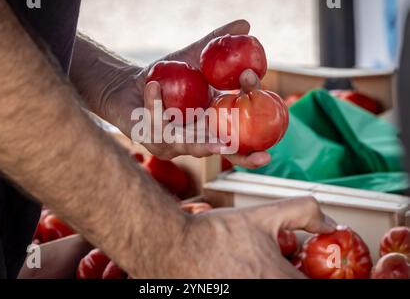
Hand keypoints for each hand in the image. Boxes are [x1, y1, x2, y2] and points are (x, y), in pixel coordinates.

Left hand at [110, 20, 270, 167]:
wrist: (128, 84)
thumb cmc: (166, 75)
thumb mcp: (195, 56)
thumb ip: (218, 42)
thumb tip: (247, 24)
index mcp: (210, 125)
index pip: (238, 138)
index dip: (253, 144)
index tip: (268, 136)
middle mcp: (194, 140)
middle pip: (220, 151)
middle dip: (239, 154)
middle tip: (257, 152)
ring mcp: (171, 143)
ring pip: (190, 145)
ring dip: (202, 140)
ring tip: (217, 135)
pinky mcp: (148, 138)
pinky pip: (154, 122)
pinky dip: (154, 102)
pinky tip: (153, 85)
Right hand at [159, 197, 335, 278]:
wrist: (174, 248)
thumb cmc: (214, 235)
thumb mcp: (263, 214)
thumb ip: (303, 212)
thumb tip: (330, 223)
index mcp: (281, 281)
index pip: (318, 288)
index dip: (321, 278)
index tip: (313, 271)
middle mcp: (265, 295)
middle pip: (296, 290)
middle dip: (297, 278)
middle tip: (290, 269)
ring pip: (276, 290)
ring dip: (276, 279)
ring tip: (263, 270)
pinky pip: (253, 294)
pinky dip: (256, 281)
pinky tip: (246, 274)